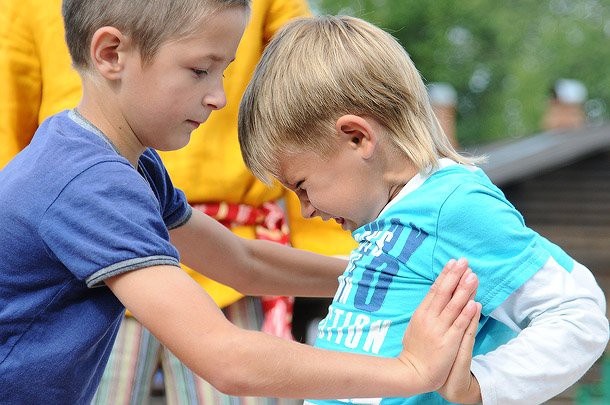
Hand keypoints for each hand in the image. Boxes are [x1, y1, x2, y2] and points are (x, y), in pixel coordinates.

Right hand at [399, 258, 479, 391]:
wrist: (413, 373)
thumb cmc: (414, 351)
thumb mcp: (415, 326)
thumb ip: (425, 313)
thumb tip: (433, 299)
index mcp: (421, 313)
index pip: (435, 290)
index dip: (445, 275)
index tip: (453, 262)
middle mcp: (430, 318)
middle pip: (444, 293)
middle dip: (455, 276)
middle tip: (464, 262)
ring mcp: (439, 330)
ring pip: (453, 306)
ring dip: (464, 290)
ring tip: (473, 276)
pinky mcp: (448, 342)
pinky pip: (459, 325)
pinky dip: (467, 313)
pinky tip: (474, 302)